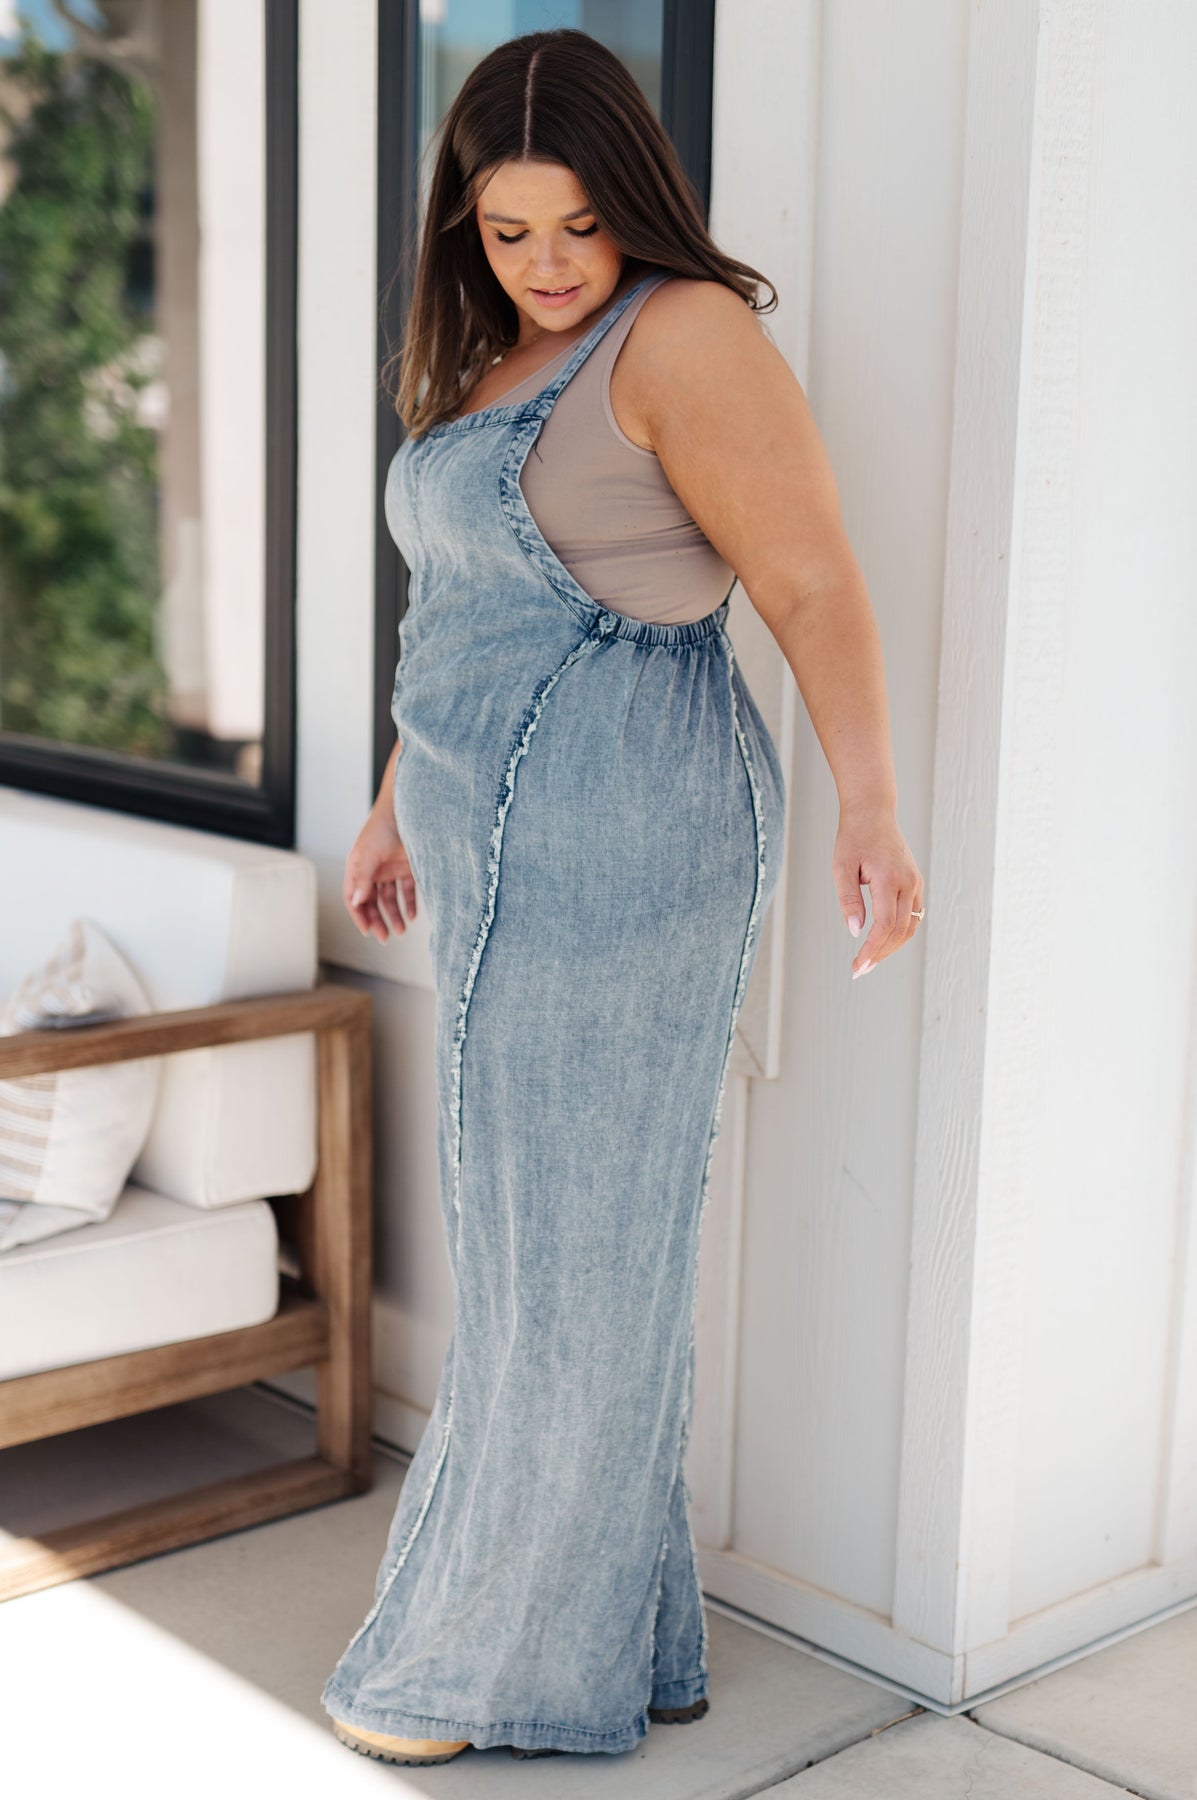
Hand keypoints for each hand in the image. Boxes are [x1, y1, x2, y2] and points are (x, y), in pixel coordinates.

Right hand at [343, 805, 417, 942]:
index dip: (359, 916)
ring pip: (390, 899)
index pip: (354, 899)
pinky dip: (409, 904)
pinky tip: (413, 916)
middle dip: (378, 920)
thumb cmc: (382, 828)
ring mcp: (390, 870)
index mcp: (358, 869)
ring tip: (401, 930)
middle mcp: (373, 871)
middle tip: (386, 937)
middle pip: (372, 903)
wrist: (408, 810)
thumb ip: (363, 879)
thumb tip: (357, 902)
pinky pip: (407, 891)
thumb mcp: (368, 855)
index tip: (368, 932)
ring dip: (394, 915)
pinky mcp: (408, 868)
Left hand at [833, 801, 923, 978]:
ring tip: (870, 961)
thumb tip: (856, 932)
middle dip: (880, 954)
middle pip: (899, 931)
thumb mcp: (841, 867)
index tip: (858, 965)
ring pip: (910, 927)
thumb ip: (849, 900)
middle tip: (860, 970)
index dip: (872, 949)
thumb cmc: (854, 838)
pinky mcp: (915, 883)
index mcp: (889, 878)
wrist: (873, 814)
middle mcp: (908, 883)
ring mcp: (915, 883)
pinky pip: (912, 916)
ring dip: (891, 947)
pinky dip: (899, 933)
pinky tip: (881, 942)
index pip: (884, 925)